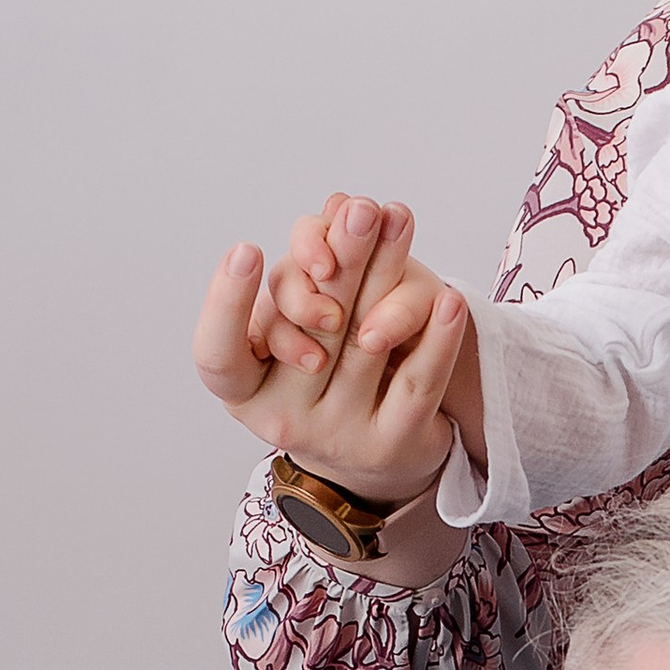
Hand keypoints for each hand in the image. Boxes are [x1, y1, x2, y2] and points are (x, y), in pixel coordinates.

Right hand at [193, 192, 482, 507]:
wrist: (371, 462)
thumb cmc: (324, 380)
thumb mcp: (297, 335)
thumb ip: (309, 276)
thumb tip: (339, 206)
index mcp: (244, 392)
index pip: (218, 354)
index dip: (226, 305)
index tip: (246, 248)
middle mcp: (284, 418)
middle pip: (311, 331)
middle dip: (340, 261)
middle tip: (361, 211)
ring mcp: (340, 435)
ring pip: (366, 344)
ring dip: (388, 273)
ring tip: (400, 220)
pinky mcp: (394, 442)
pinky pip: (418, 381)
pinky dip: (437, 337)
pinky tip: (450, 299)